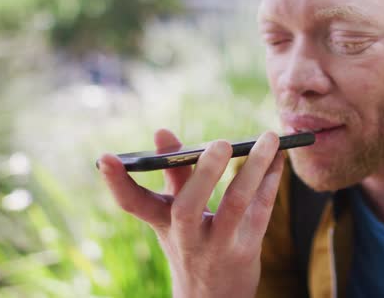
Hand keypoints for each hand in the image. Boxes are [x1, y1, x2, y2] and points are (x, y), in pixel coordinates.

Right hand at [98, 130, 284, 297]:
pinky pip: (261, 211)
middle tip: (220, 143)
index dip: (117, 182)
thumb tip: (163, 133)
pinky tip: (278, 158)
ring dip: (254, 167)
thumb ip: (175, 175)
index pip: (133, 204)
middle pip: (188, 207)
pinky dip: (271, 180)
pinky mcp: (246, 251)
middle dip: (204, 173)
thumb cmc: (193, 244)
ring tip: (268, 138)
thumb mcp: (175, 217)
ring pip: (235, 204)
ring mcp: (217, 247)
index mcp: (163, 224)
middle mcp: (186, 238)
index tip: (104, 158)